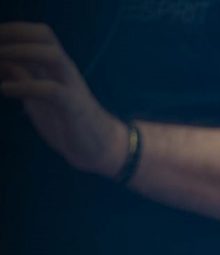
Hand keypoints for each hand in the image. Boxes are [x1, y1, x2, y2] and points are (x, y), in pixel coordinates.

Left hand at [0, 22, 126, 176]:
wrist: (98, 147)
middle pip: (45, 37)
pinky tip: (5, 90)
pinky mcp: (73, 107)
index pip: (40, 34)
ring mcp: (72, 87)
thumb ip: (23, 78)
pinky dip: (24, 86)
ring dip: (21, 52)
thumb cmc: (67, 121)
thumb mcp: (38, 97)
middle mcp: (66, 72)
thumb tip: (3, 62)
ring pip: (51, 56)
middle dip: (15, 34)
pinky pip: (51, 90)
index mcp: (59, 68)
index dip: (15, 29)